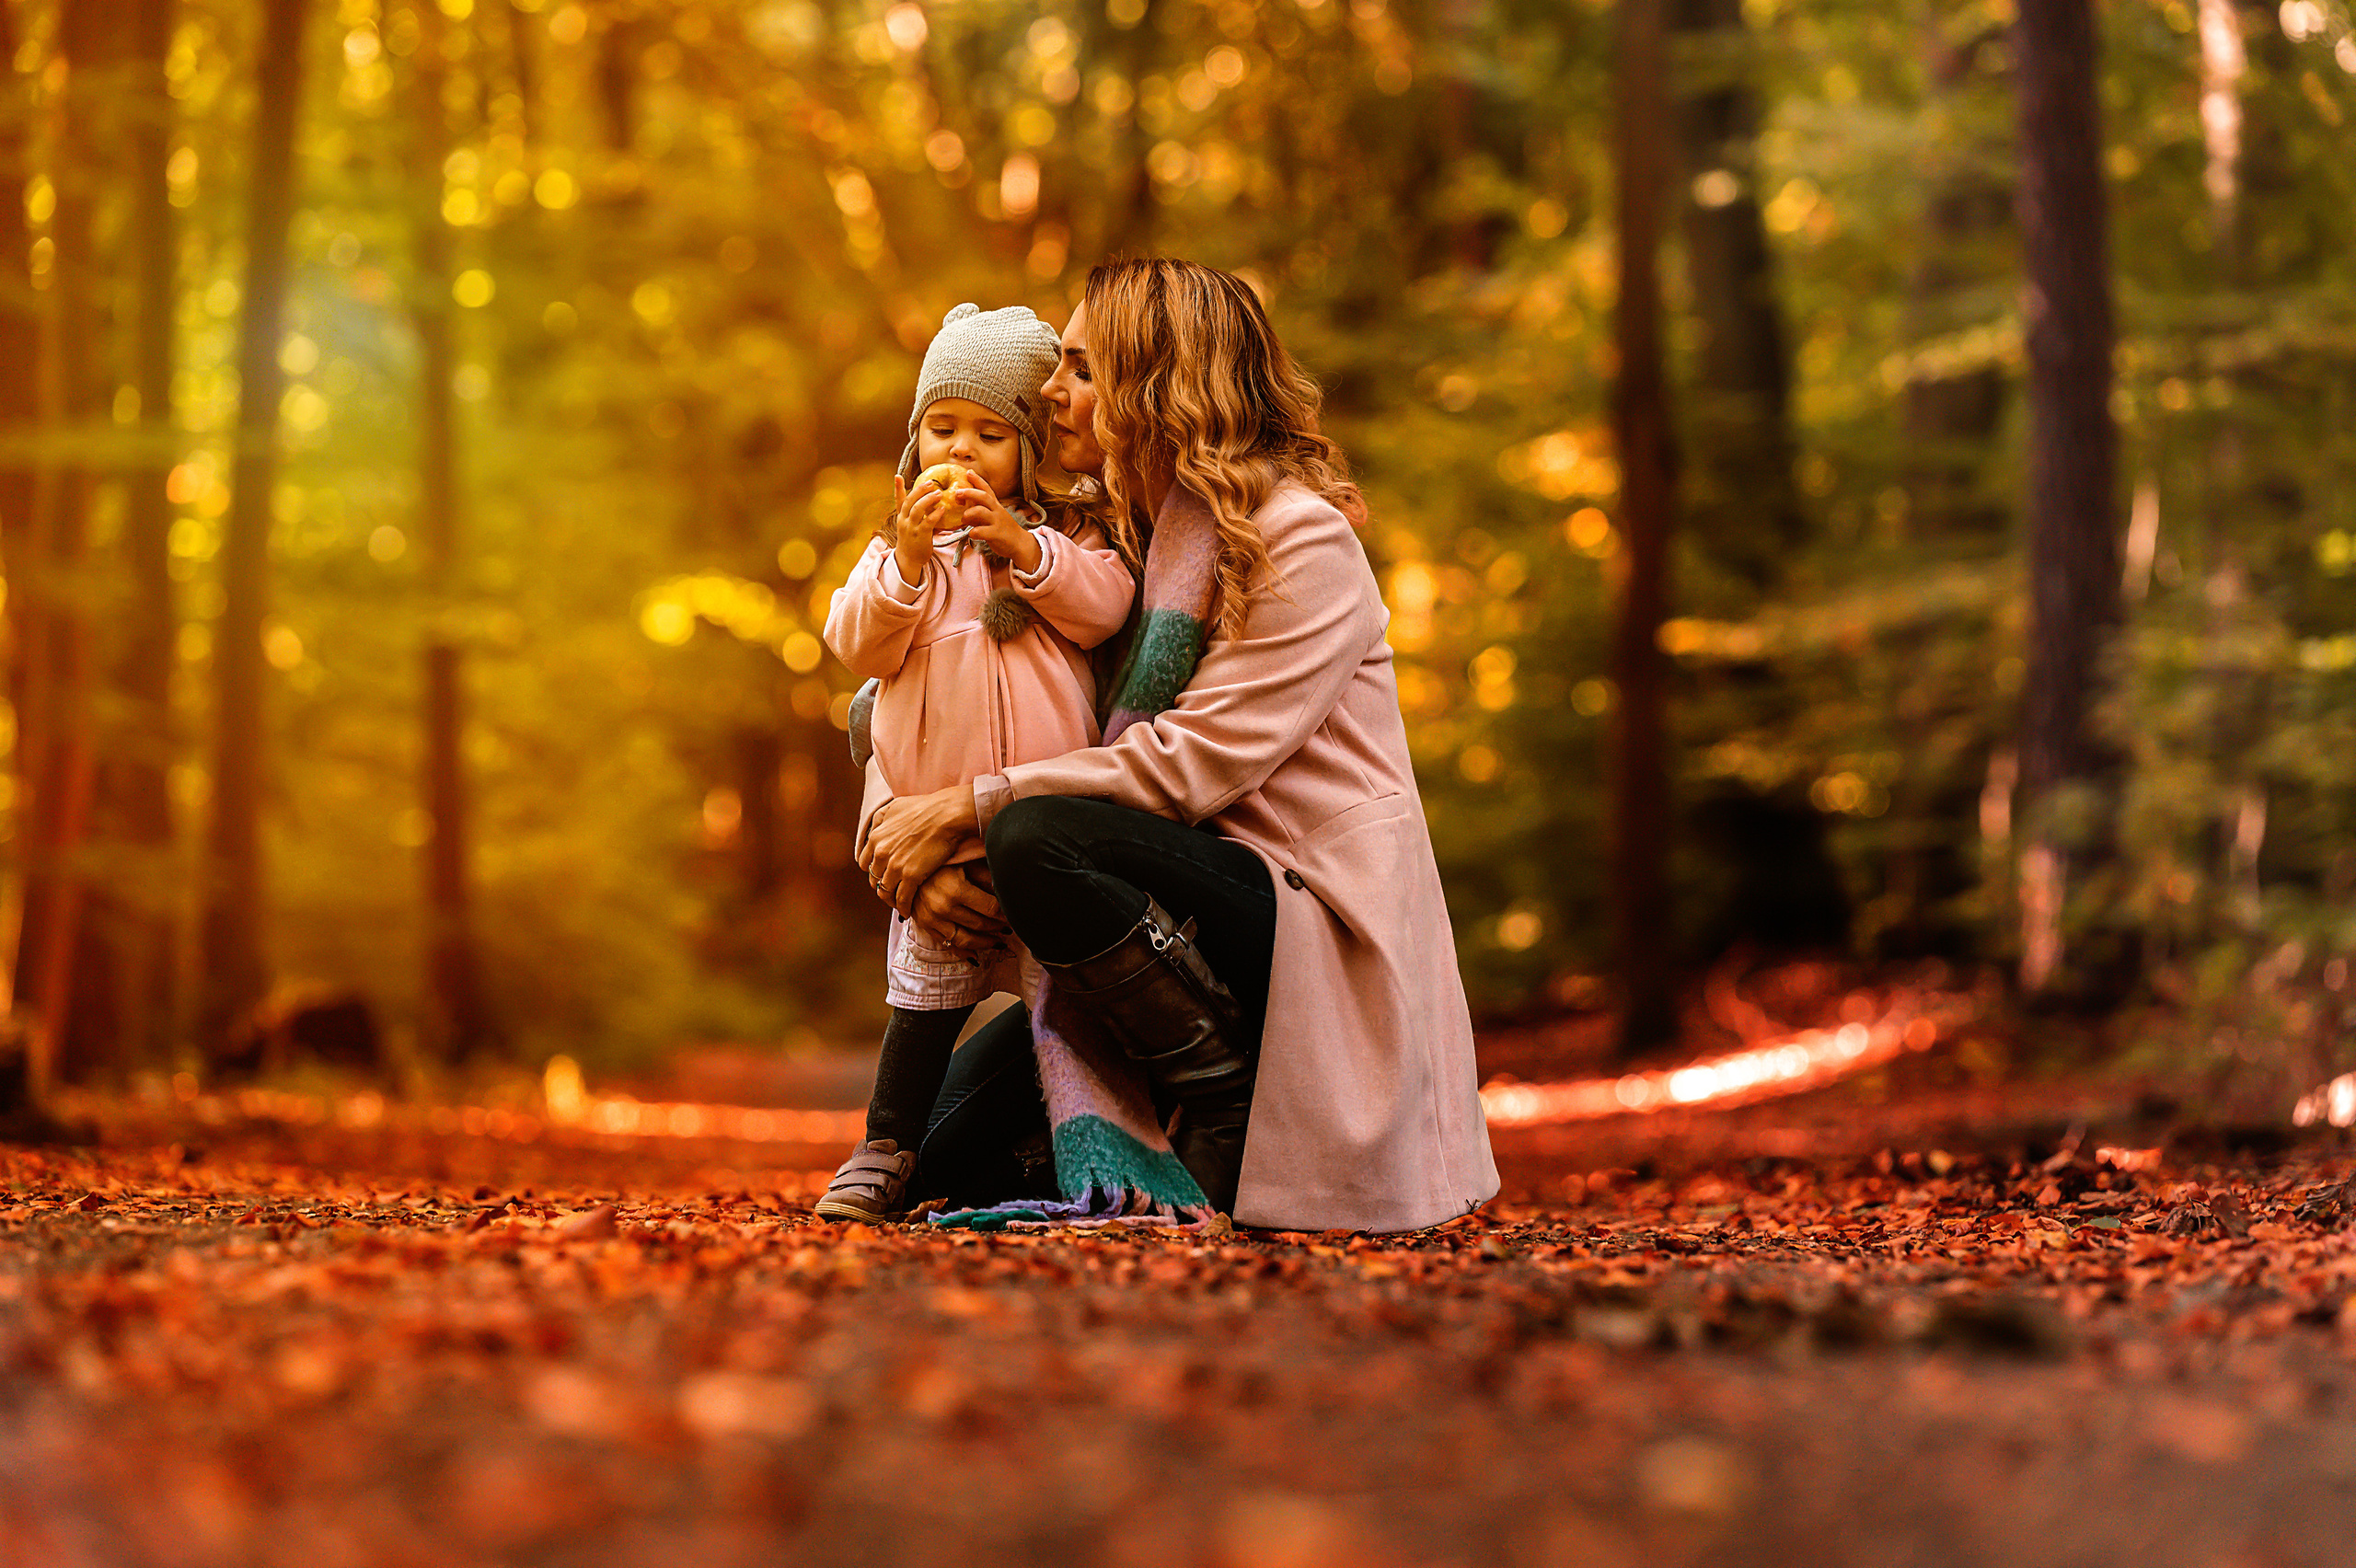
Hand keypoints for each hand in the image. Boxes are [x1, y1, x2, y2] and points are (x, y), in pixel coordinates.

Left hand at [859, 784, 981, 915]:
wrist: (947, 815)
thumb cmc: (925, 808)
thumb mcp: (894, 806)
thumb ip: (880, 819)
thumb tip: (874, 829)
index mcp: (876, 838)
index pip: (865, 863)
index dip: (875, 870)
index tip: (884, 874)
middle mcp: (881, 853)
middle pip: (874, 879)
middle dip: (882, 886)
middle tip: (892, 890)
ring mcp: (895, 866)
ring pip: (885, 892)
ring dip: (891, 899)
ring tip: (899, 903)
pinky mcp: (911, 876)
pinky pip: (902, 898)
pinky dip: (903, 907)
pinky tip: (907, 911)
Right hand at [891, 474, 951, 585]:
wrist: (908, 560)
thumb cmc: (913, 541)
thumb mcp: (911, 525)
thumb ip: (918, 514)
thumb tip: (932, 504)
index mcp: (901, 517)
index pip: (899, 500)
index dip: (898, 488)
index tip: (898, 476)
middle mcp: (904, 520)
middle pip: (909, 501)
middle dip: (920, 490)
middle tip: (931, 483)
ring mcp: (911, 528)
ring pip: (917, 509)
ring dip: (928, 499)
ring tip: (938, 493)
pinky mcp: (920, 535)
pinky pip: (928, 522)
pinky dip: (935, 514)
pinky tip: (942, 509)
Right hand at [907, 863, 1010, 950]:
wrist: (910, 869)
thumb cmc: (943, 863)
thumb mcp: (966, 863)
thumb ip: (986, 877)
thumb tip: (1007, 891)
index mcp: (956, 889)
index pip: (991, 908)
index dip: (1006, 913)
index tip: (1014, 914)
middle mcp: (943, 907)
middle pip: (980, 924)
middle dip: (998, 928)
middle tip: (1010, 928)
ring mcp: (932, 919)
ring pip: (966, 940)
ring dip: (985, 944)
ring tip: (999, 943)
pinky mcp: (925, 926)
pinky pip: (948, 945)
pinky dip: (964, 952)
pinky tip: (977, 955)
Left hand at [954, 482, 1041, 573]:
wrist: (1020, 544)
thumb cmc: (1003, 530)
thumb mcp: (993, 517)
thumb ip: (980, 513)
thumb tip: (964, 510)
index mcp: (996, 505)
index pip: (987, 489)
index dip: (977, 480)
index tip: (968, 472)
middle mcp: (997, 511)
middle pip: (983, 496)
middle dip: (969, 492)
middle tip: (957, 493)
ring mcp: (997, 522)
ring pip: (981, 511)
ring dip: (968, 513)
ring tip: (963, 519)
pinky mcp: (996, 534)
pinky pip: (982, 531)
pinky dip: (973, 532)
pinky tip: (971, 534)